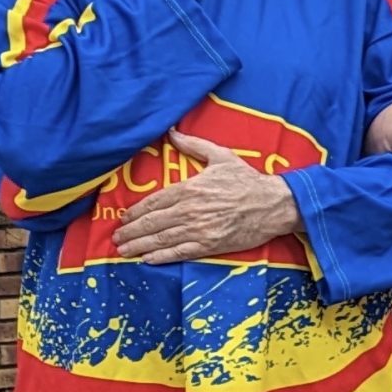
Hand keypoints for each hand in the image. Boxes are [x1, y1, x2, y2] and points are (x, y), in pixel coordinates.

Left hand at [113, 133, 299, 262]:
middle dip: (131, 231)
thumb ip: (194, 145)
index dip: (135, 211)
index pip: (154, 201)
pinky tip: (147, 259)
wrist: (275, 204)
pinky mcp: (211, 245)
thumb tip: (173, 132)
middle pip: (152, 222)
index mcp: (189, 188)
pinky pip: (180, 252)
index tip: (123, 218)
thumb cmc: (249, 180)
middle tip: (116, 237)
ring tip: (124, 250)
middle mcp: (189, 210)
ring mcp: (199, 229)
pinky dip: (162, 257)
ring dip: (140, 245)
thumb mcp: (221, 156)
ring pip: (162, 239)